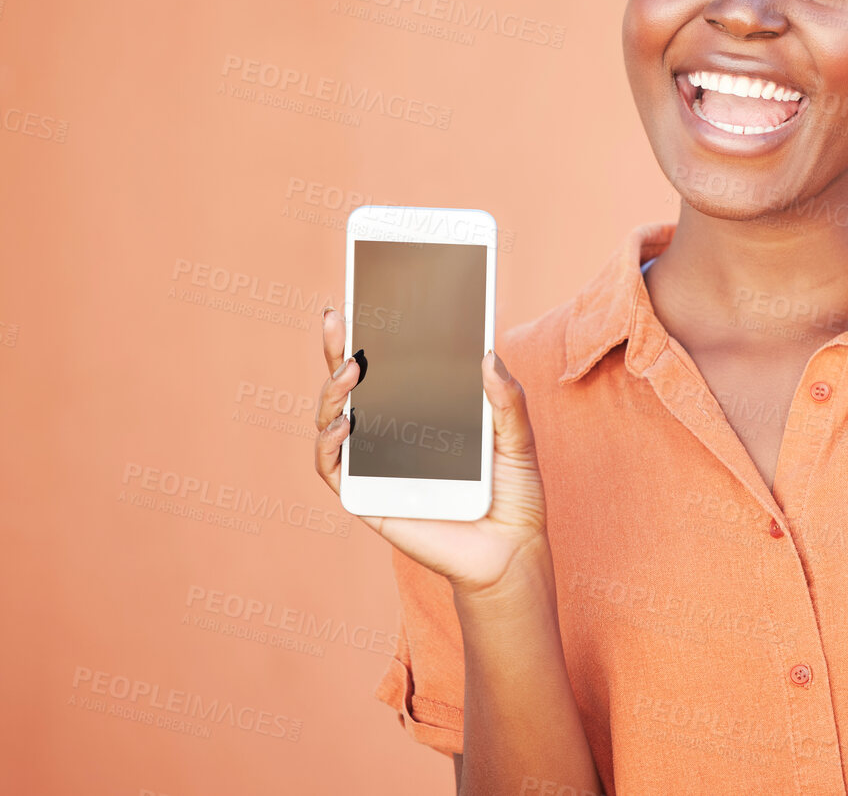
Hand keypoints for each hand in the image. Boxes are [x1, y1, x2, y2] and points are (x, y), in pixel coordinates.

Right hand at [314, 308, 548, 595]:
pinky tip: (344, 426)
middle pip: (351, 383)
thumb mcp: (518, 438)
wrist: (510, 551)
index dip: (370, 332)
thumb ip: (506, 399)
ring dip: (332, 390)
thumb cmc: (514, 493)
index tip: (361, 295)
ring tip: (351, 370)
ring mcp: (375, 463)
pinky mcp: (366, 497)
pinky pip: (333, 468)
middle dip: (338, 347)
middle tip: (339, 315)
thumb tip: (488, 352)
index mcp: (423, 409)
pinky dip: (329, 444)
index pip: (389, 365)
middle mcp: (391, 431)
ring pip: (331, 419)